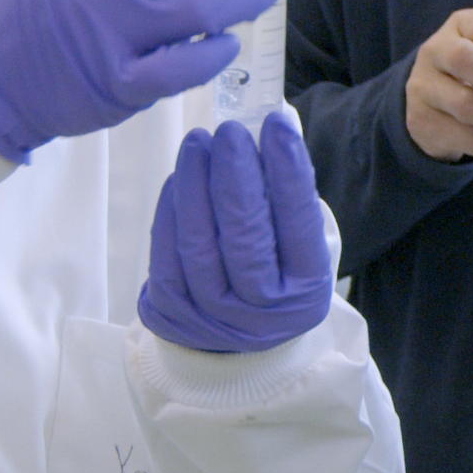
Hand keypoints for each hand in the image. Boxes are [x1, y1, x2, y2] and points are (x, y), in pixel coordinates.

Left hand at [138, 113, 333, 354]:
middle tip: (230, 131)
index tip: (276, 124)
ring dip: (196, 184)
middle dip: (236, 175)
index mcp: (305, 292)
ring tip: (198, 142)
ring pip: (199, 243)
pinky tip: (180, 178)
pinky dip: (171, 209)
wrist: (236, 347)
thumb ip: (290, 192)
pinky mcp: (171, 314)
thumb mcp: (298, 246)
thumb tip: (275, 125)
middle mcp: (262, 312)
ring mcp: (213, 318)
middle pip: (246, 236)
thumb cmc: (274, 273)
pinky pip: (166, 254)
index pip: (298, 223)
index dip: (288, 171)